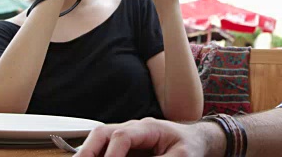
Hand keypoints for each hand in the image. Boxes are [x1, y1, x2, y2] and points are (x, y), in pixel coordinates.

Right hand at [75, 118, 210, 156]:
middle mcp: (133, 129)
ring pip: (99, 140)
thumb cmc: (188, 146)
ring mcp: (126, 137)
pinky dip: (95, 155)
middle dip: (88, 149)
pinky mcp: (124, 148)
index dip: (113, 153)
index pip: (123, 135)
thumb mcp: (181, 156)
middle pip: (103, 132)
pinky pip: (104, 150)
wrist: (194, 141)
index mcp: (148, 127)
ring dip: (87, 153)